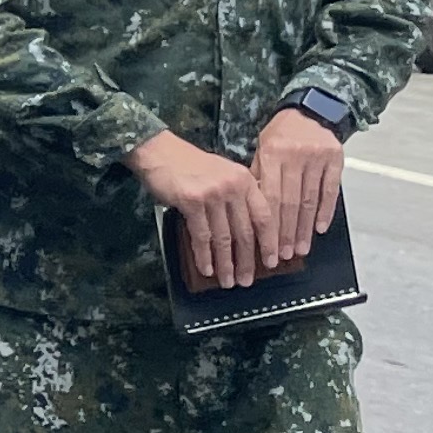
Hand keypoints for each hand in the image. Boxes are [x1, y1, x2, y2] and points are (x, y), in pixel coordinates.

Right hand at [132, 128, 270, 290]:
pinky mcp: (192, 202)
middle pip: (245, 231)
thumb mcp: (224, 173)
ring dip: (226, 264)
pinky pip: (201, 236)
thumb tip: (249, 231)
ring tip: (228, 281)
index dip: (269, 242)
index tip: (272, 262)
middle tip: (247, 281)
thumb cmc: (191, 165)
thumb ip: (239, 195)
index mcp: (245, 180)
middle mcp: (233, 187)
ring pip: (223, 238)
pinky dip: (204, 256)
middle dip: (247, 260)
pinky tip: (206, 269)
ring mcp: (212, 194)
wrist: (160, 151)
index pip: (264, 216)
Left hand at [247, 108, 345, 271]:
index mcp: (272, 153)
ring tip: (300, 249)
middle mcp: (295, 155)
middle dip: (286, 232)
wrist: (310, 110)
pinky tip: (319, 229)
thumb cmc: (281, 134)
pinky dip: (325, 211)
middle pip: (290, 202)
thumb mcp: (262, 148)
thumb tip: (252, 213)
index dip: (269, 224)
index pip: (270, 196)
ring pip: (310, 199)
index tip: (267, 246)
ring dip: (305, 228)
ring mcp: (317, 157)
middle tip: (284, 255)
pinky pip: (330, 190)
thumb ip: (258, 177)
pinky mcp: (335, 158)